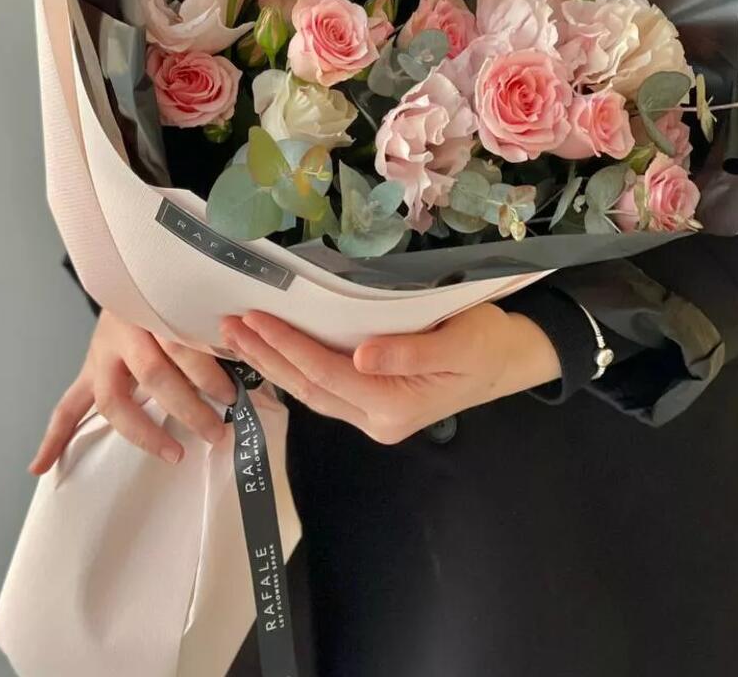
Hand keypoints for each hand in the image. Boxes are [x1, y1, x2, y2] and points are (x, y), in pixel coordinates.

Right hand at [29, 309, 237, 472]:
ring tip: (173, 453)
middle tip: (218, 430)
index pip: (180, 343)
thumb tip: (249, 355)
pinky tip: (40, 466)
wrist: (128, 273)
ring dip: (144, 432)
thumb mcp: (189, 300)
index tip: (231, 397)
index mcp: (153, 309)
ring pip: (115, 398)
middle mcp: (124, 331)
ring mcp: (101, 353)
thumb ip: (207, 324)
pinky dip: (54, 437)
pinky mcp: (88, 369)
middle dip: (188, 406)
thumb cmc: (169, 293)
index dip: (205, 372)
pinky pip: (66, 406)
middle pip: (154, 373)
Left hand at [220, 303, 560, 444]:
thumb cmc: (487, 344)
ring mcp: (373, 415)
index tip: (254, 319)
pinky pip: (323, 388)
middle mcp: (377, 418)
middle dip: (266, 357)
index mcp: (395, 405)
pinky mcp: (373, 403)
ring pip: (311, 391)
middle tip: (228, 326)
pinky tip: (273, 351)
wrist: (509, 361)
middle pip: (308, 388)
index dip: (288, 346)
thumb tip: (361, 356)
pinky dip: (294, 368)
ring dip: (273, 363)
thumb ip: (410, 353)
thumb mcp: (458, 344)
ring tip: (238, 336)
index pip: (326, 374)